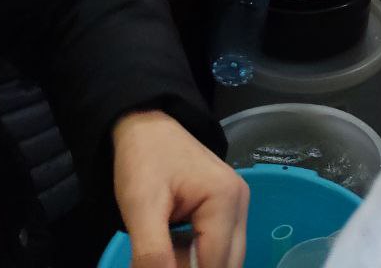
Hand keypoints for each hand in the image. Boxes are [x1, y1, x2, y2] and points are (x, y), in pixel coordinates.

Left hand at [113, 110, 247, 267]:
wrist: (145, 126)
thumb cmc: (143, 160)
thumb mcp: (140, 207)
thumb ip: (152, 253)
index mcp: (225, 199)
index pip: (214, 265)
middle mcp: (240, 202)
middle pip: (226, 264)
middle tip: (161, 260)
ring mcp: (237, 204)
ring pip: (224, 258)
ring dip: (194, 265)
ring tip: (164, 252)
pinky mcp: (228, 207)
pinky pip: (219, 246)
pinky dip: (196, 256)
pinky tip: (172, 247)